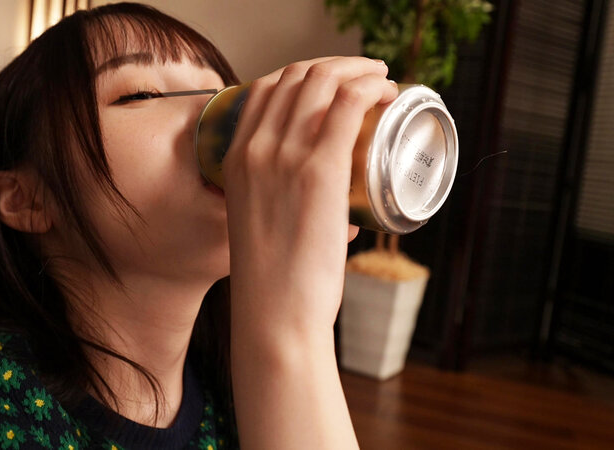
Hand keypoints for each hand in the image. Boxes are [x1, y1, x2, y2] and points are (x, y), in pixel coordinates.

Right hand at [224, 56, 397, 341]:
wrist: (274, 314)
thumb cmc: (275, 281)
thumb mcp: (263, 228)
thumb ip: (289, 212)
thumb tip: (341, 217)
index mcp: (235, 160)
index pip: (265, 90)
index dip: (304, 74)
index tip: (334, 82)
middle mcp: (255, 150)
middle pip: (295, 76)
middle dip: (335, 65)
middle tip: (366, 79)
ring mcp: (284, 157)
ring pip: (322, 81)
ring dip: (358, 69)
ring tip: (382, 82)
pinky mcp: (318, 171)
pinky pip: (345, 103)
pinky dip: (370, 85)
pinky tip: (386, 90)